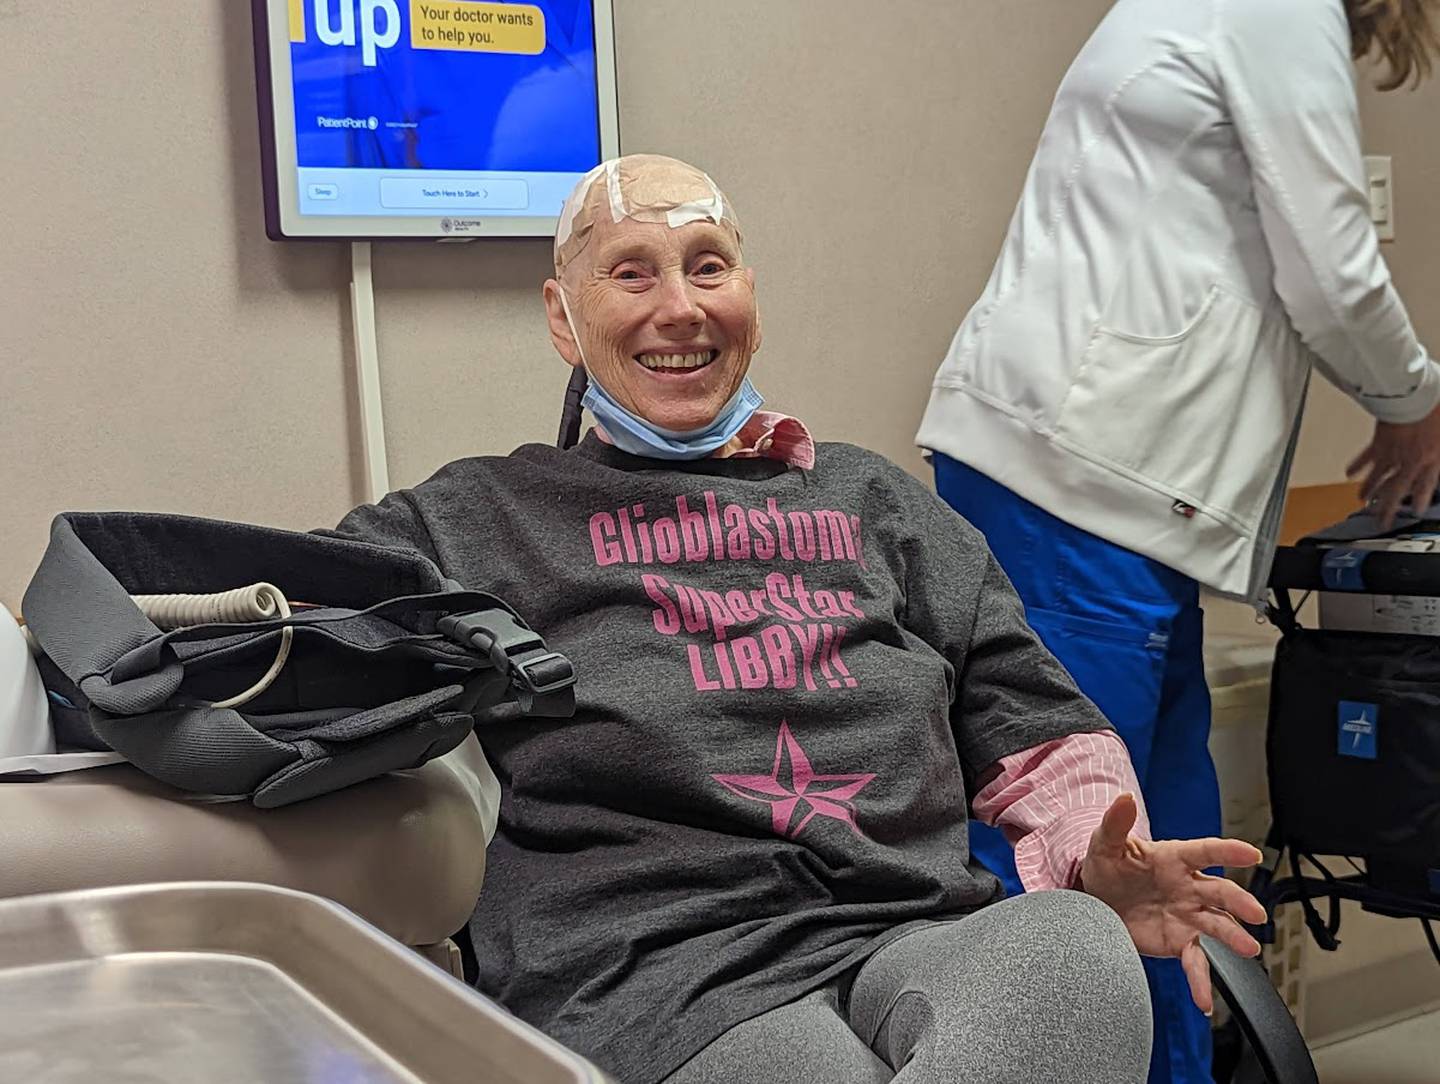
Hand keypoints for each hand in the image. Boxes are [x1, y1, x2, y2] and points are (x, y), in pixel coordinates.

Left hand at [1079, 794, 1267, 1013]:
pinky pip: (1196, 963)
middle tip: (1255, 913)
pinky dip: (1202, 982)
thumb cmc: (1108, 868)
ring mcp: (1188, 917)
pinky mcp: (1179, 943)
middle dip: (1240, 902)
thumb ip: (1115, 823)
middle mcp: (1189, 888)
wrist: (1095, 902)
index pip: (1205, 851)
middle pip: (1220, 892)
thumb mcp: (1105, 844)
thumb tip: (1123, 797)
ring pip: (1217, 927)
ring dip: (1234, 938)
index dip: (1229, 852)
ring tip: (1249, 949)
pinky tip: (1206, 1001)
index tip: (1252, 854)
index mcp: (1174, 859)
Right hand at [1346, 404, 1439, 529]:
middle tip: (1381, 521)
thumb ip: (1439, 448)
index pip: (1424, 487)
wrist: (1414, 396)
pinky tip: (1349, 473)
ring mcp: (1392, 454)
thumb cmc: (1434, 409)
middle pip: (1396, 491)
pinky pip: (1365, 459)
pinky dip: (1357, 467)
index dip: (1419, 501)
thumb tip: (1438, 452)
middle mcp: (1409, 461)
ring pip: (1378, 479)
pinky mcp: (1378, 443)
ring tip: (1362, 501)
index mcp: (1431, 458)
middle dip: (1387, 508)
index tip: (1415, 511)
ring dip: (1369, 491)